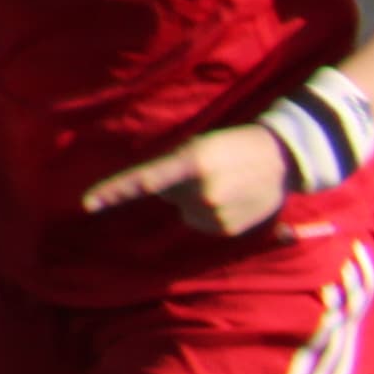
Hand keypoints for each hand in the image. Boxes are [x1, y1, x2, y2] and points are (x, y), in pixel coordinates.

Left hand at [80, 123, 288, 237]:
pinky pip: (202, 222)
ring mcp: (214, 214)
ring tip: (227, 183)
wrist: (285, 159)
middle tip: (209, 169)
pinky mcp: (225, 230)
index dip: (114, 192)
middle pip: (168, 194)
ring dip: (197, 199)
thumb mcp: (202, 144)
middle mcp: (200, 192)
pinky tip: (233, 198)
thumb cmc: (237, 144)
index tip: (88, 203)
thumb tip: (151, 189)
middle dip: (179, 184)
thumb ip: (174, 165)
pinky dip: (211, 212)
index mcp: (192, 164)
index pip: (144, 181)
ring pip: (185, 210)